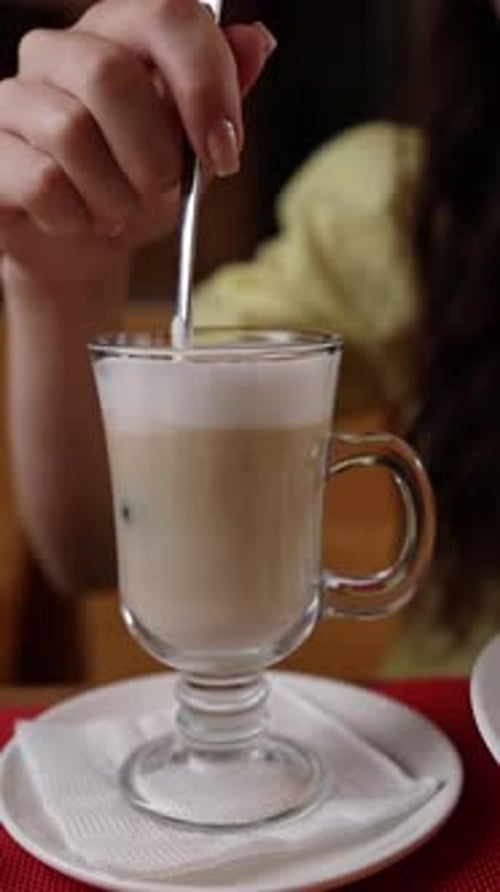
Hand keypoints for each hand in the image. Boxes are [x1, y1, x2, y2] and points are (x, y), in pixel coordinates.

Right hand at [0, 0, 273, 282]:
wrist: (81, 245)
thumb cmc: (135, 187)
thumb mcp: (191, 148)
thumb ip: (221, 95)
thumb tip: (256, 41)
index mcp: (118, 35)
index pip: (166, 13)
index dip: (204, 83)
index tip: (223, 152)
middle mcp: (58, 52)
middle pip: (109, 74)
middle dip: (152, 153)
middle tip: (160, 190)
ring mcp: (14, 98)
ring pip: (70, 131)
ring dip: (114, 195)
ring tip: (117, 212)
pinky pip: (41, 181)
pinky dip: (76, 217)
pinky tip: (80, 221)